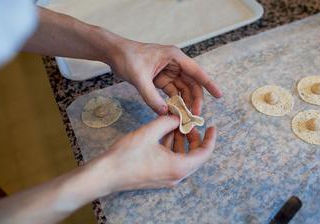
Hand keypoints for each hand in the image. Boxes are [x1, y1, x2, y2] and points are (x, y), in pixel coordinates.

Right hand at [86, 115, 216, 195]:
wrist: (106, 174)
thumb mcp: (150, 132)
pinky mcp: (157, 176)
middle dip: (193, 137)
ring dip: (180, 141)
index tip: (212, 127)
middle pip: (194, 155)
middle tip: (188, 123)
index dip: (210, 139)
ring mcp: (166, 178)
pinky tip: (163, 133)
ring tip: (174, 124)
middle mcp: (176, 176)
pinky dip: (171, 147)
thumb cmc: (127, 155)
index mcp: (179, 167)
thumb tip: (177, 117)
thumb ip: (167, 122)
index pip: (204, 153)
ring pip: (182, 157)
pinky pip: (171, 161)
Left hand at [107, 40, 221, 114]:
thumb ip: (151, 97)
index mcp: (174, 57)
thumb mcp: (139, 78)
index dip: (209, 84)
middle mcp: (175, 64)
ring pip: (183, 89)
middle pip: (191, 83)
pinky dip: (174, 102)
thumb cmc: (127, 58)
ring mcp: (168, 71)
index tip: (219, 95)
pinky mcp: (161, 78)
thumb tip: (165, 113)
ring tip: (186, 117)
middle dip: (195, 99)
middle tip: (195, 116)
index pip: (196, 72)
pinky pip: (172, 92)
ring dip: (185, 103)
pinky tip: (174, 112)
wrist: (114, 53)